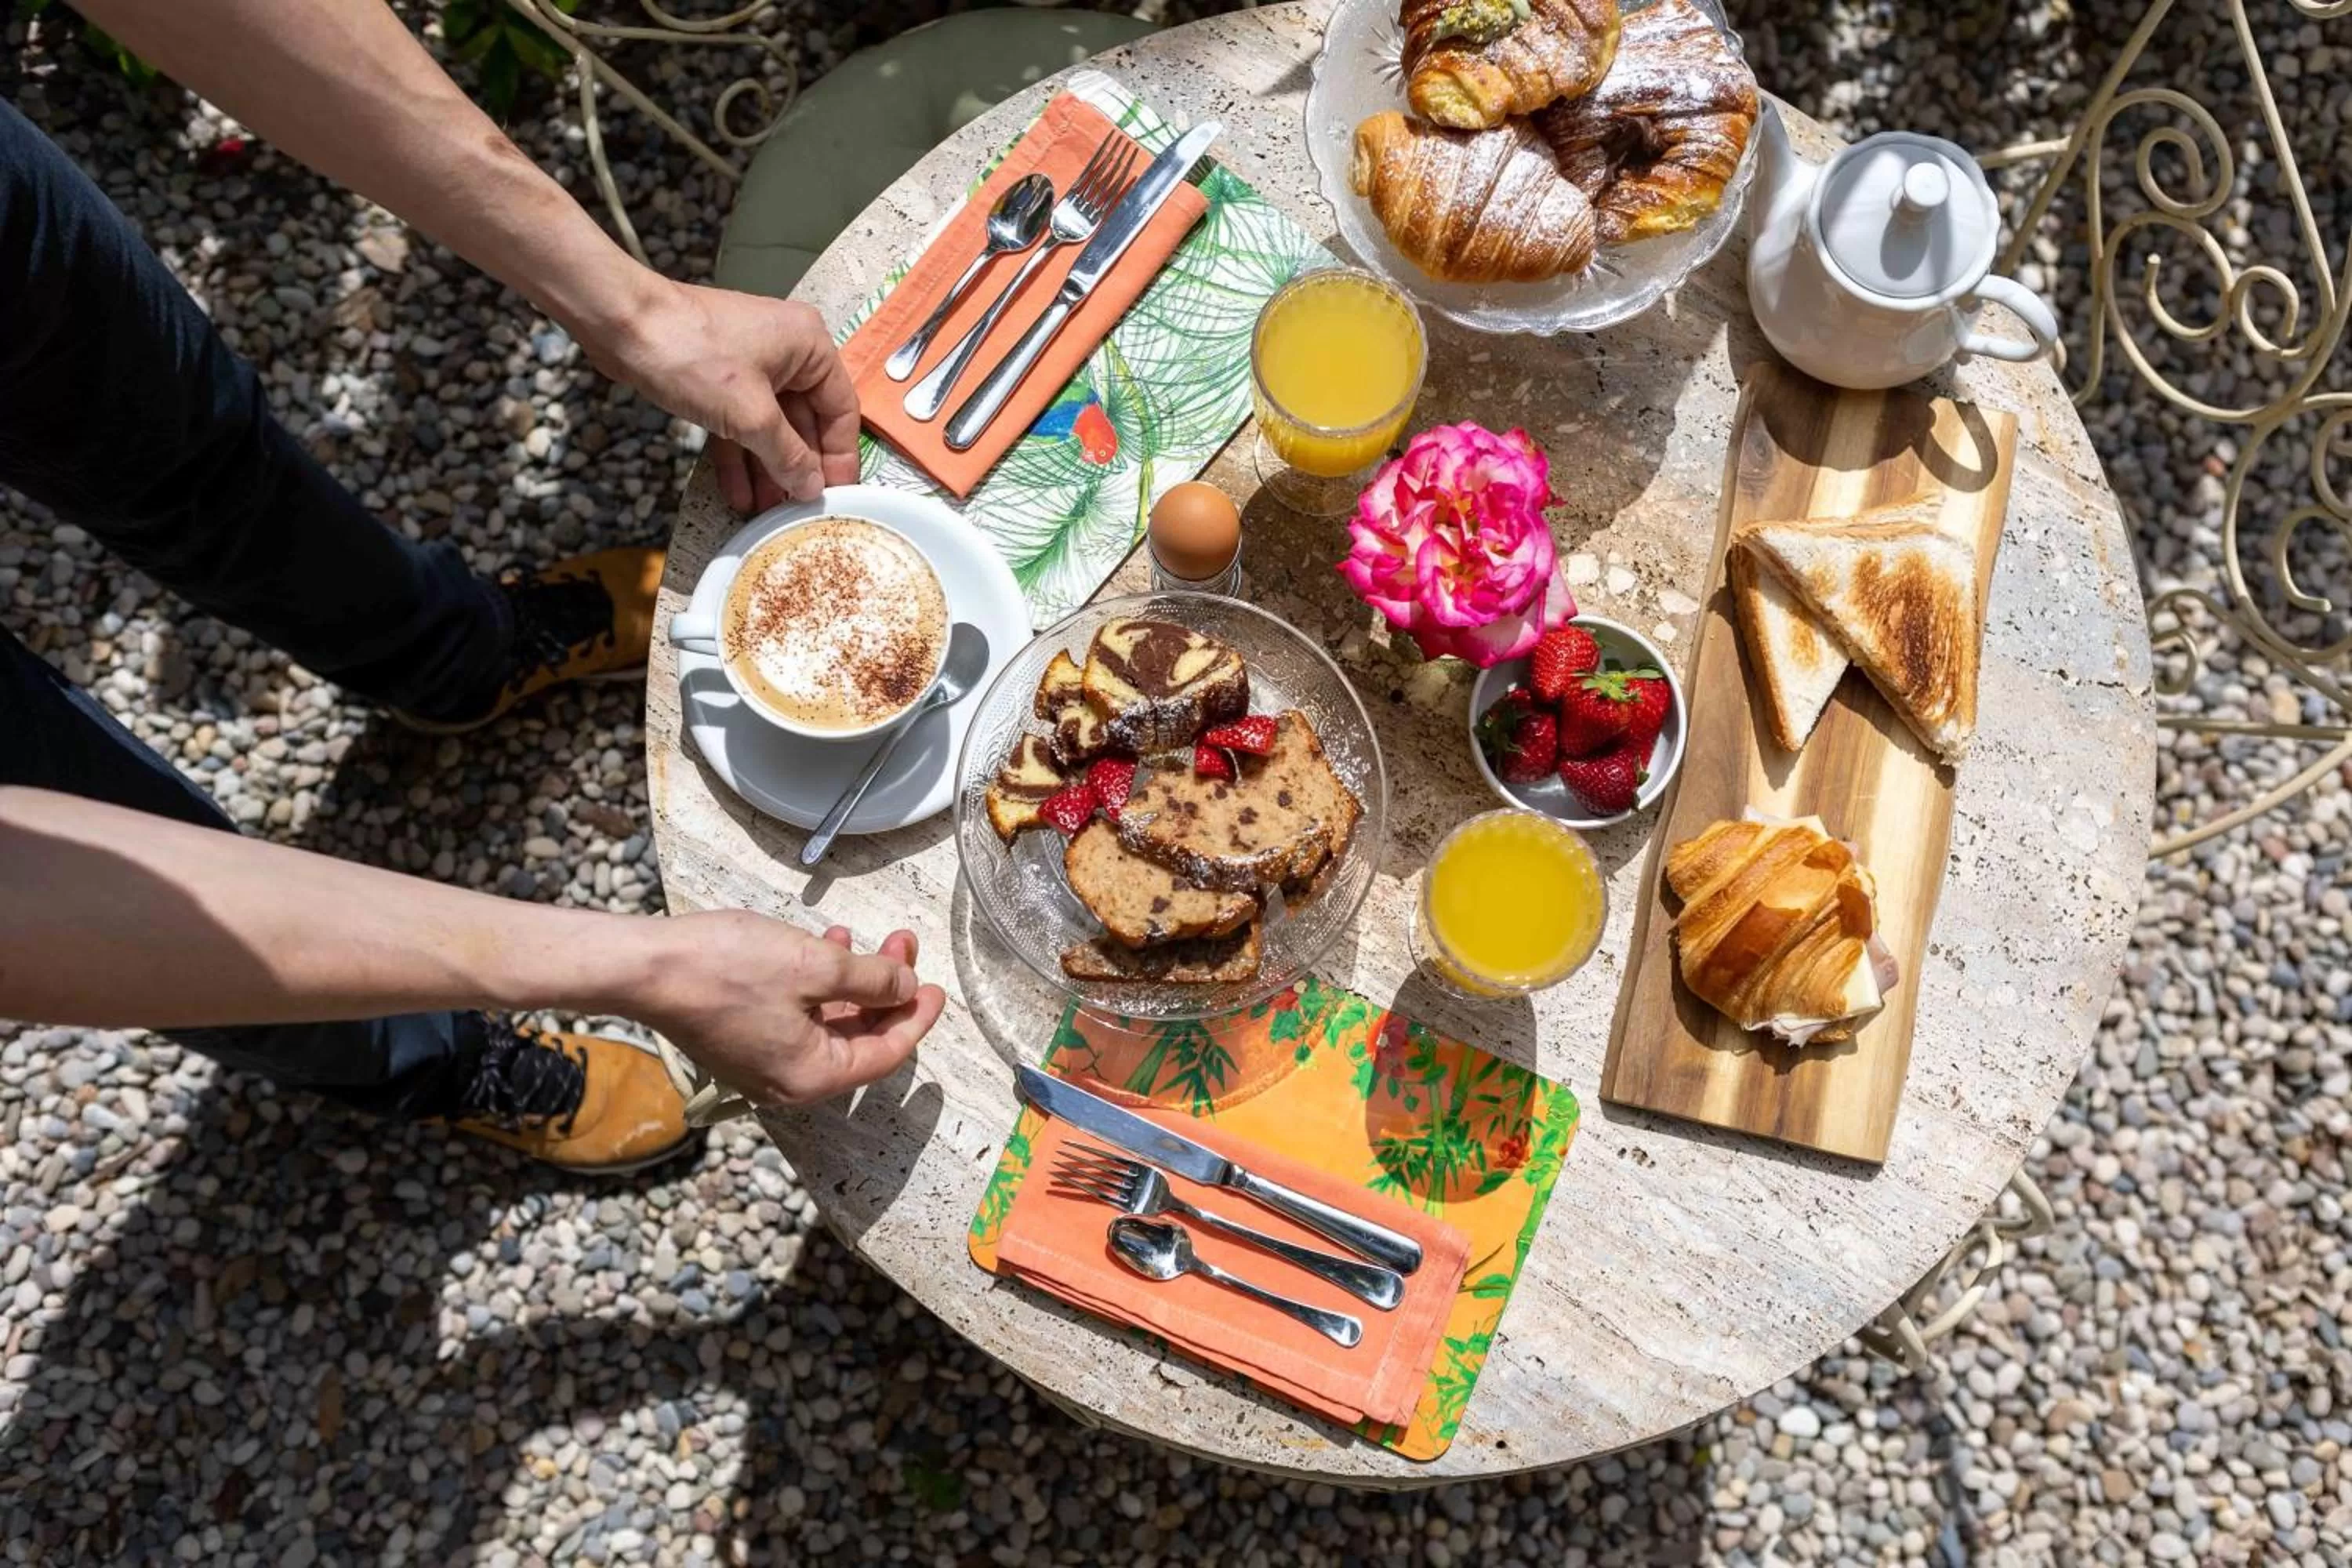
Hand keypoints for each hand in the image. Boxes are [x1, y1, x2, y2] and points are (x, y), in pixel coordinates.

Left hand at [589, 279, 859, 511]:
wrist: (622, 324)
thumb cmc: (694, 356)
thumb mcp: (751, 415)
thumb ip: (788, 456)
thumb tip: (812, 489)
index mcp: (810, 346)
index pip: (842, 410)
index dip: (840, 457)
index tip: (837, 497)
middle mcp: (787, 352)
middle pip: (806, 422)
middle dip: (798, 469)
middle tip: (799, 513)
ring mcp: (751, 365)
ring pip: (770, 428)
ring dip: (768, 470)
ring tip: (767, 515)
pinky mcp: (718, 380)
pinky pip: (740, 424)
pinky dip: (739, 457)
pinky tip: (739, 494)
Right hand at [627, 911, 945, 1105]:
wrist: (644, 968)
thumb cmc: (725, 968)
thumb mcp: (816, 966)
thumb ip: (871, 978)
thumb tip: (904, 987)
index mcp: (812, 1077)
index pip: (885, 1055)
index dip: (916, 1018)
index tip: (935, 987)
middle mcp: (787, 1082)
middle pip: (857, 1039)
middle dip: (884, 989)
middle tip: (902, 946)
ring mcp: (760, 1064)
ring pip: (827, 1024)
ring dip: (850, 981)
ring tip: (861, 936)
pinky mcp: (739, 1041)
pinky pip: (796, 1018)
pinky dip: (817, 986)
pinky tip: (821, 945)